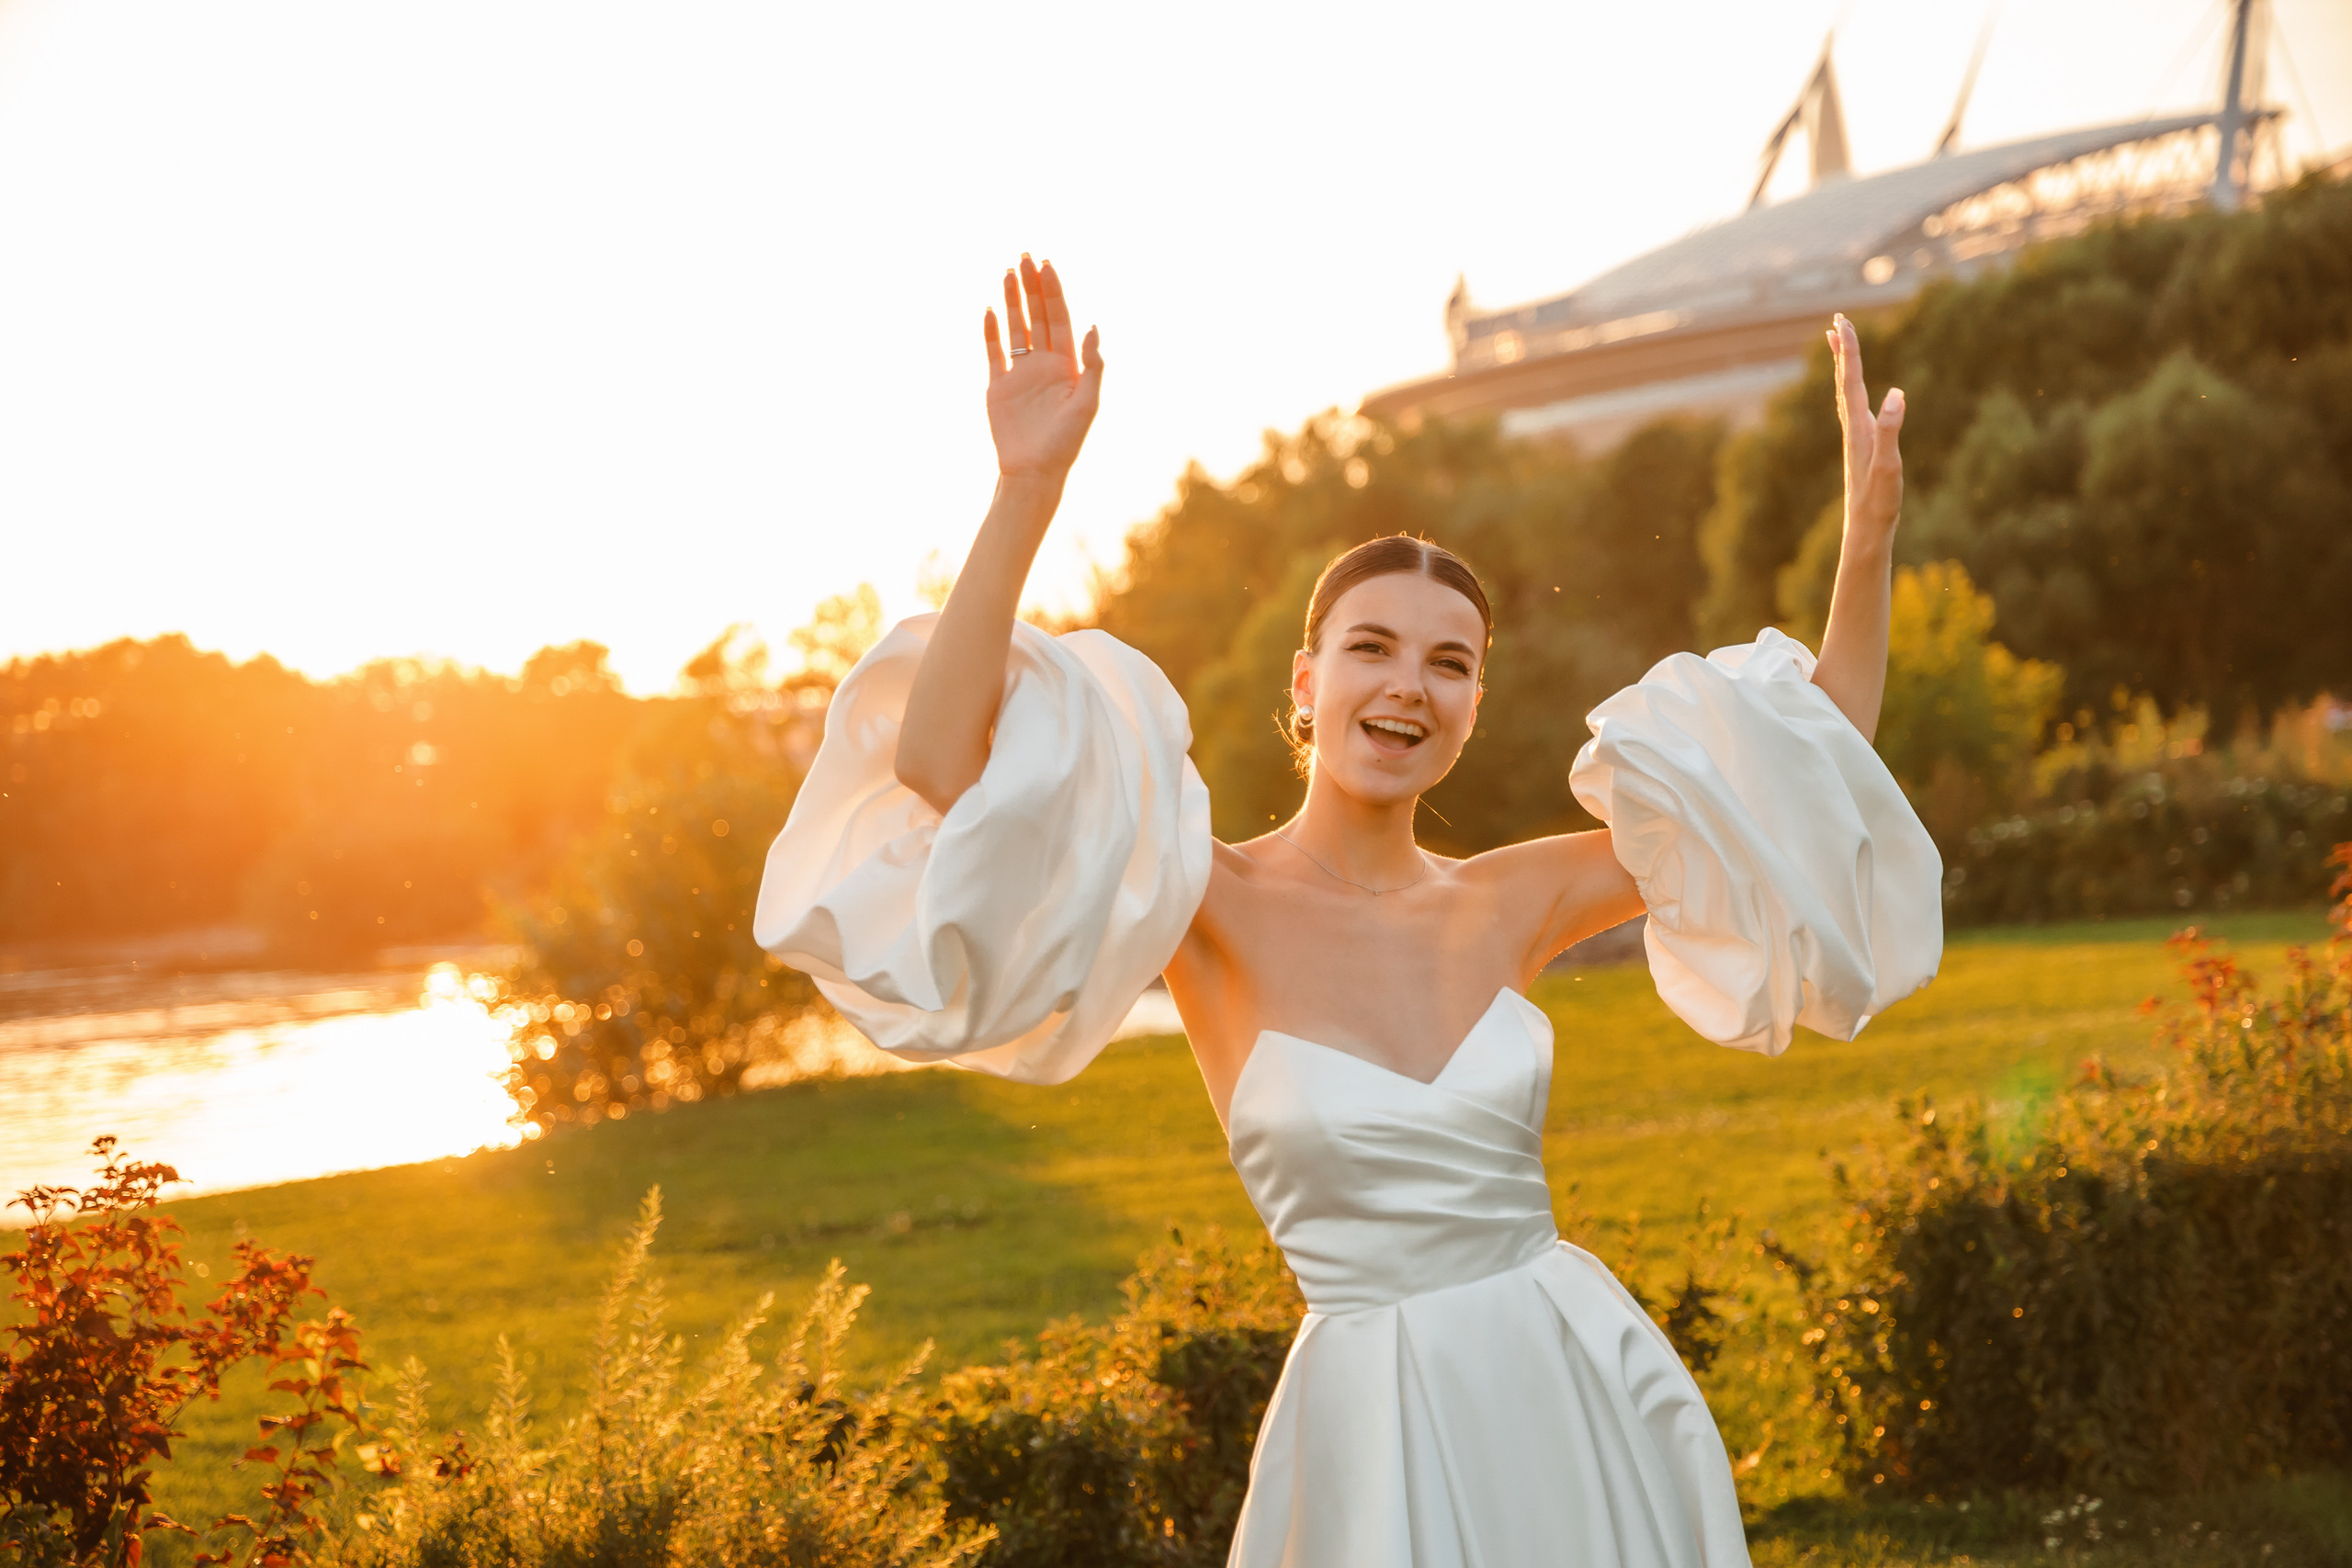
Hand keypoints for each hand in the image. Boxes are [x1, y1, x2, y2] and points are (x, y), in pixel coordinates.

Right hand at [985, 256, 1102, 483]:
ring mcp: (1020, 374)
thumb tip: (1094, 326)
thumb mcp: (1087, 404)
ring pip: (1016, 329)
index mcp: (1067, 366)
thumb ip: (1093, 365)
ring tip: (1008, 272)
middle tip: (1025, 256)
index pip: (1059, 319)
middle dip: (1032, 287)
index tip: (1046, 265)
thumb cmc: (1065, 443)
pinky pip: (993, 353)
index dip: (1053, 292)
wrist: (1033, 472)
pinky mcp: (999, 387)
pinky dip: (991, 332)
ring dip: (1013, 301)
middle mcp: (1044, 365)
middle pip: (1037, 317)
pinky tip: (991, 309)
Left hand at [1830, 313, 1903, 543]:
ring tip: (1838, 345)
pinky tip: (1854, 393)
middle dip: (1842, 351)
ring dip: (1843, 367)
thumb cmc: (1878, 502)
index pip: (1852, 381)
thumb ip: (1891, 430)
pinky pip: (1854, 410)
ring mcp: (1856, 439)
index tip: (1843, 322)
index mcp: (1859, 429)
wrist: (1865, 532)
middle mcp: (1853, 429)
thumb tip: (1897, 393)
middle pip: (1845, 382)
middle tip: (1838, 321)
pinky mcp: (1862, 449)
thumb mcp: (1889, 466)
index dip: (1849, 351)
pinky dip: (1851, 391)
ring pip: (1846, 394)